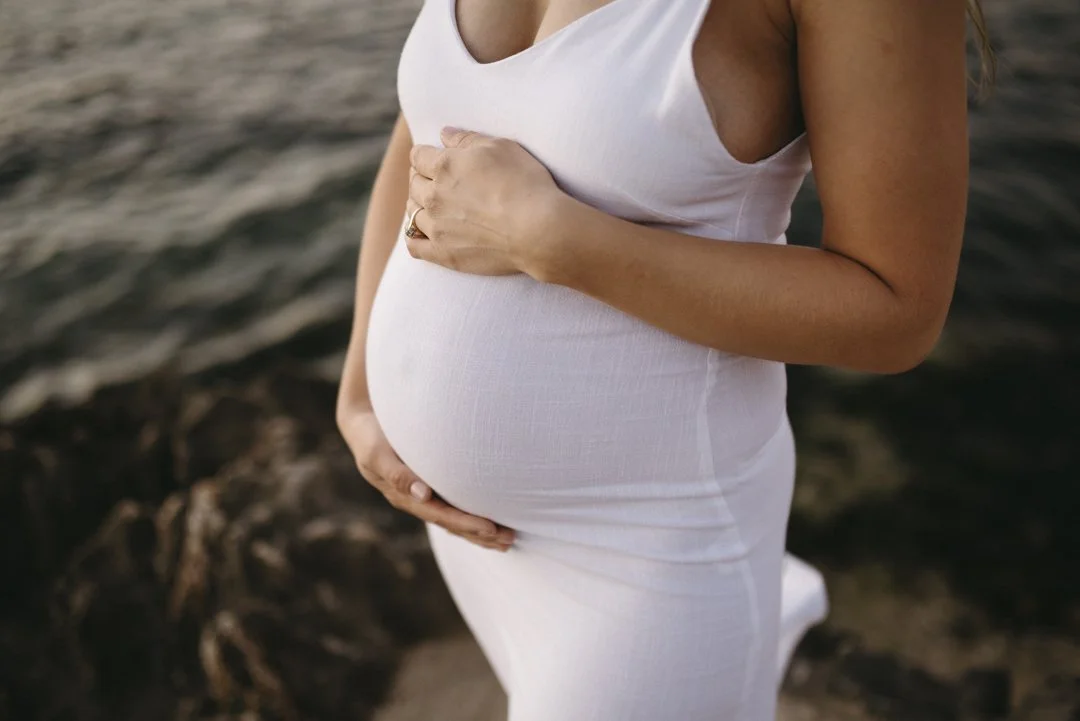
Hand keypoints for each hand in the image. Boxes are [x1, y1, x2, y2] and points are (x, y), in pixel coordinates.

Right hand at [337, 401, 514, 551]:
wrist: (361, 424)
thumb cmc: (371, 436)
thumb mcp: (377, 454)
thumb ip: (397, 474)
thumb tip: (423, 495)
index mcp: (405, 497)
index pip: (441, 515)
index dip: (466, 524)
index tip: (490, 529)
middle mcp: (417, 500)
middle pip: (452, 524)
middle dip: (480, 534)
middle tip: (508, 540)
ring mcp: (424, 494)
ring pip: (455, 518)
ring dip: (480, 530)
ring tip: (507, 539)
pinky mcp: (430, 483)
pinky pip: (454, 503)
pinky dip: (473, 513)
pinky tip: (491, 518)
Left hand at [404, 126, 561, 276]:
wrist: (538, 230)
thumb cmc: (524, 183)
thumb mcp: (501, 147)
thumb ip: (467, 139)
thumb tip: (444, 134)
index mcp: (445, 166)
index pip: (418, 156)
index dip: (425, 155)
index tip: (433, 158)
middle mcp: (434, 195)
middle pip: (414, 183)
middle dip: (421, 178)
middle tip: (434, 180)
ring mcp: (436, 226)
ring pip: (412, 213)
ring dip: (418, 205)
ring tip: (432, 206)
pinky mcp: (443, 253)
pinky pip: (414, 246)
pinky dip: (414, 237)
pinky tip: (424, 233)